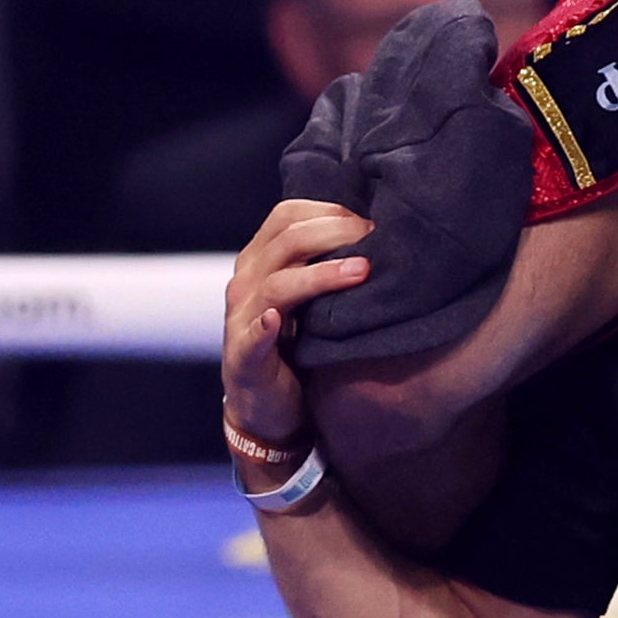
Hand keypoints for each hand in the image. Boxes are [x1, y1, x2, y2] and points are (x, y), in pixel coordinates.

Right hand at [223, 198, 373, 449]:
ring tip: (361, 271)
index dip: (329, 210)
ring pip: (277, 284)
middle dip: (334, 233)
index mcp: (259, 260)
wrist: (266, 407)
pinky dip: (264, 327)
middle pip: (287, 241)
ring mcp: (240, 319)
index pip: (286, 215)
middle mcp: (245, 282)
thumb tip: (377, 232)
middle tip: (373, 238)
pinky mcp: (242, 358)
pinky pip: (252, 338)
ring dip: (320, 275)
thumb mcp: (307, 297)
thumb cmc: (295, 342)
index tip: (368, 220)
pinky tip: (278, 321)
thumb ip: (324, 263)